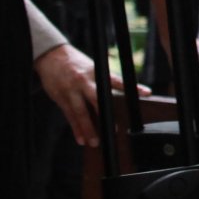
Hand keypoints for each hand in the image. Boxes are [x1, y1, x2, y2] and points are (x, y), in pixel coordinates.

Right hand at [34, 44, 150, 147]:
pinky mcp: (60, 98)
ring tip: (96, 142)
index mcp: (97, 72)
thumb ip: (104, 81)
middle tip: (115, 130)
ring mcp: (71, 90)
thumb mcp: (93, 68)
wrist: (52, 56)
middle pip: (97, 100)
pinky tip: (81, 139)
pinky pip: (69, 116)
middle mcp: (84, 82)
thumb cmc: (77, 63)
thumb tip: (119, 96)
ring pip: (81, 113)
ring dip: (88, 129)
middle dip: (106, 116)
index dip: (132, 87)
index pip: (117, 81)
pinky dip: (76, 129)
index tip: (146, 93)